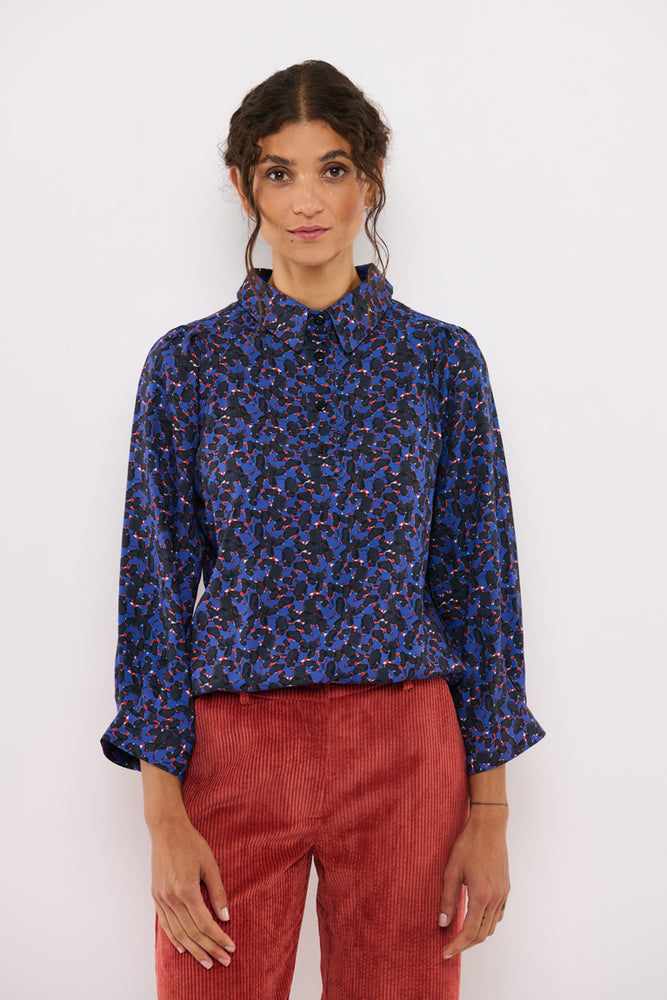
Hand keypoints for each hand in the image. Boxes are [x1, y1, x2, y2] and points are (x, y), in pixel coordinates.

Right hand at [149, 816, 235, 969]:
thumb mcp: (210, 865)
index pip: (205, 923)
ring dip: (193, 949)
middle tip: (223, 961)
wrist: (167, 830)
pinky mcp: (156, 896)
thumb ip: (218, 892)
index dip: (218, 937)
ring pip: (178, 932)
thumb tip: (226, 917)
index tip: (230, 947)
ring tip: (206, 961)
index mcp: (187, 889)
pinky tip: (183, 948)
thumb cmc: (191, 844)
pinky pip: (165, 924)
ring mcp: (161, 898)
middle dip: (209, 949)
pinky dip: (174, 939)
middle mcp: (172, 897)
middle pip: (192, 932)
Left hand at [439, 807, 509, 959]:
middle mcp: (495, 899)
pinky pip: (498, 915)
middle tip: (449, 947)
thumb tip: (442, 923)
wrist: (489, 827)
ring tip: (460, 935)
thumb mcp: (451, 870)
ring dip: (476, 935)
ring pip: (491, 927)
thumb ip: (447, 899)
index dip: (456, 945)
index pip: (469, 932)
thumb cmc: (468, 845)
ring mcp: (503, 895)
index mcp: (481, 896)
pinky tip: (475, 919)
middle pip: (482, 934)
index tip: (444, 953)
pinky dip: (486, 923)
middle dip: (465, 944)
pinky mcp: (506, 889)